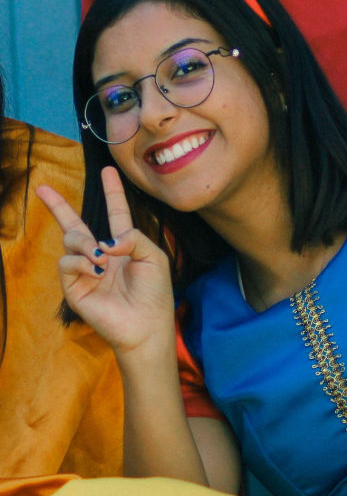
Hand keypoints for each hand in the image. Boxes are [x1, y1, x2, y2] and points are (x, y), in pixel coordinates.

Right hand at [36, 167, 174, 353]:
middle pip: (75, 225)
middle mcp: (102, 255)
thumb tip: (105, 240)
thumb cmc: (155, 292)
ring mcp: (85, 270)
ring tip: (101, 258)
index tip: (108, 170)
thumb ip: (133, 237)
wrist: (146, 324)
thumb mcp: (153, 256)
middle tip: (43, 189)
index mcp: (124, 245)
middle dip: (58, 206)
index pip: (116, 213)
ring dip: (85, 244)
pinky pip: (66, 262)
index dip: (113, 192)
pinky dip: (81, 262)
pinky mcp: (73, 286)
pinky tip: (96, 270)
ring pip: (71, 240)